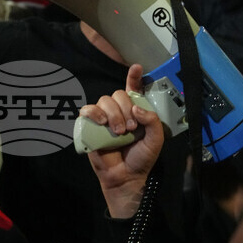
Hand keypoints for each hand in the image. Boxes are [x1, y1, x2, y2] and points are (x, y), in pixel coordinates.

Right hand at [80, 64, 163, 217]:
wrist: (126, 176)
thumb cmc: (142, 158)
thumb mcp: (156, 139)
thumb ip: (152, 121)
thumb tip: (136, 108)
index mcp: (136, 112)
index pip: (134, 89)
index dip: (134, 76)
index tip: (137, 67)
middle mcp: (120, 112)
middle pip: (118, 94)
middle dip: (125, 108)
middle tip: (131, 128)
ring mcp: (104, 118)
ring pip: (104, 100)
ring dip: (113, 114)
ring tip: (119, 132)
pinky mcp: (90, 126)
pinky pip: (87, 110)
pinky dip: (94, 113)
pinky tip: (102, 123)